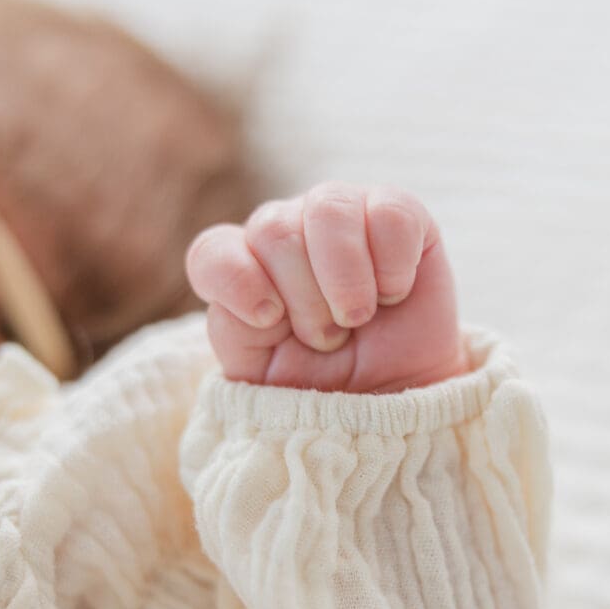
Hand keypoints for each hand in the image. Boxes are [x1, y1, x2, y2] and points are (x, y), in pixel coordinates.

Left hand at [186, 181, 466, 392]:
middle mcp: (287, 233)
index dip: (234, 280)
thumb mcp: (267, 378)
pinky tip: (393, 293)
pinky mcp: (397, 215)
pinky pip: (390, 212)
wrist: (397, 400)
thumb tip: (257, 291)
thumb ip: (238, 332)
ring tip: (358, 317)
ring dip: (345, 277)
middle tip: (329, 338)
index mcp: (244, 271)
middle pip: (273, 229)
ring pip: (328, 208)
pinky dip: (393, 262)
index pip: (212, 254)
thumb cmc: (326, 388)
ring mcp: (341, 217)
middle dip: (304, 297)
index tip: (268, 321)